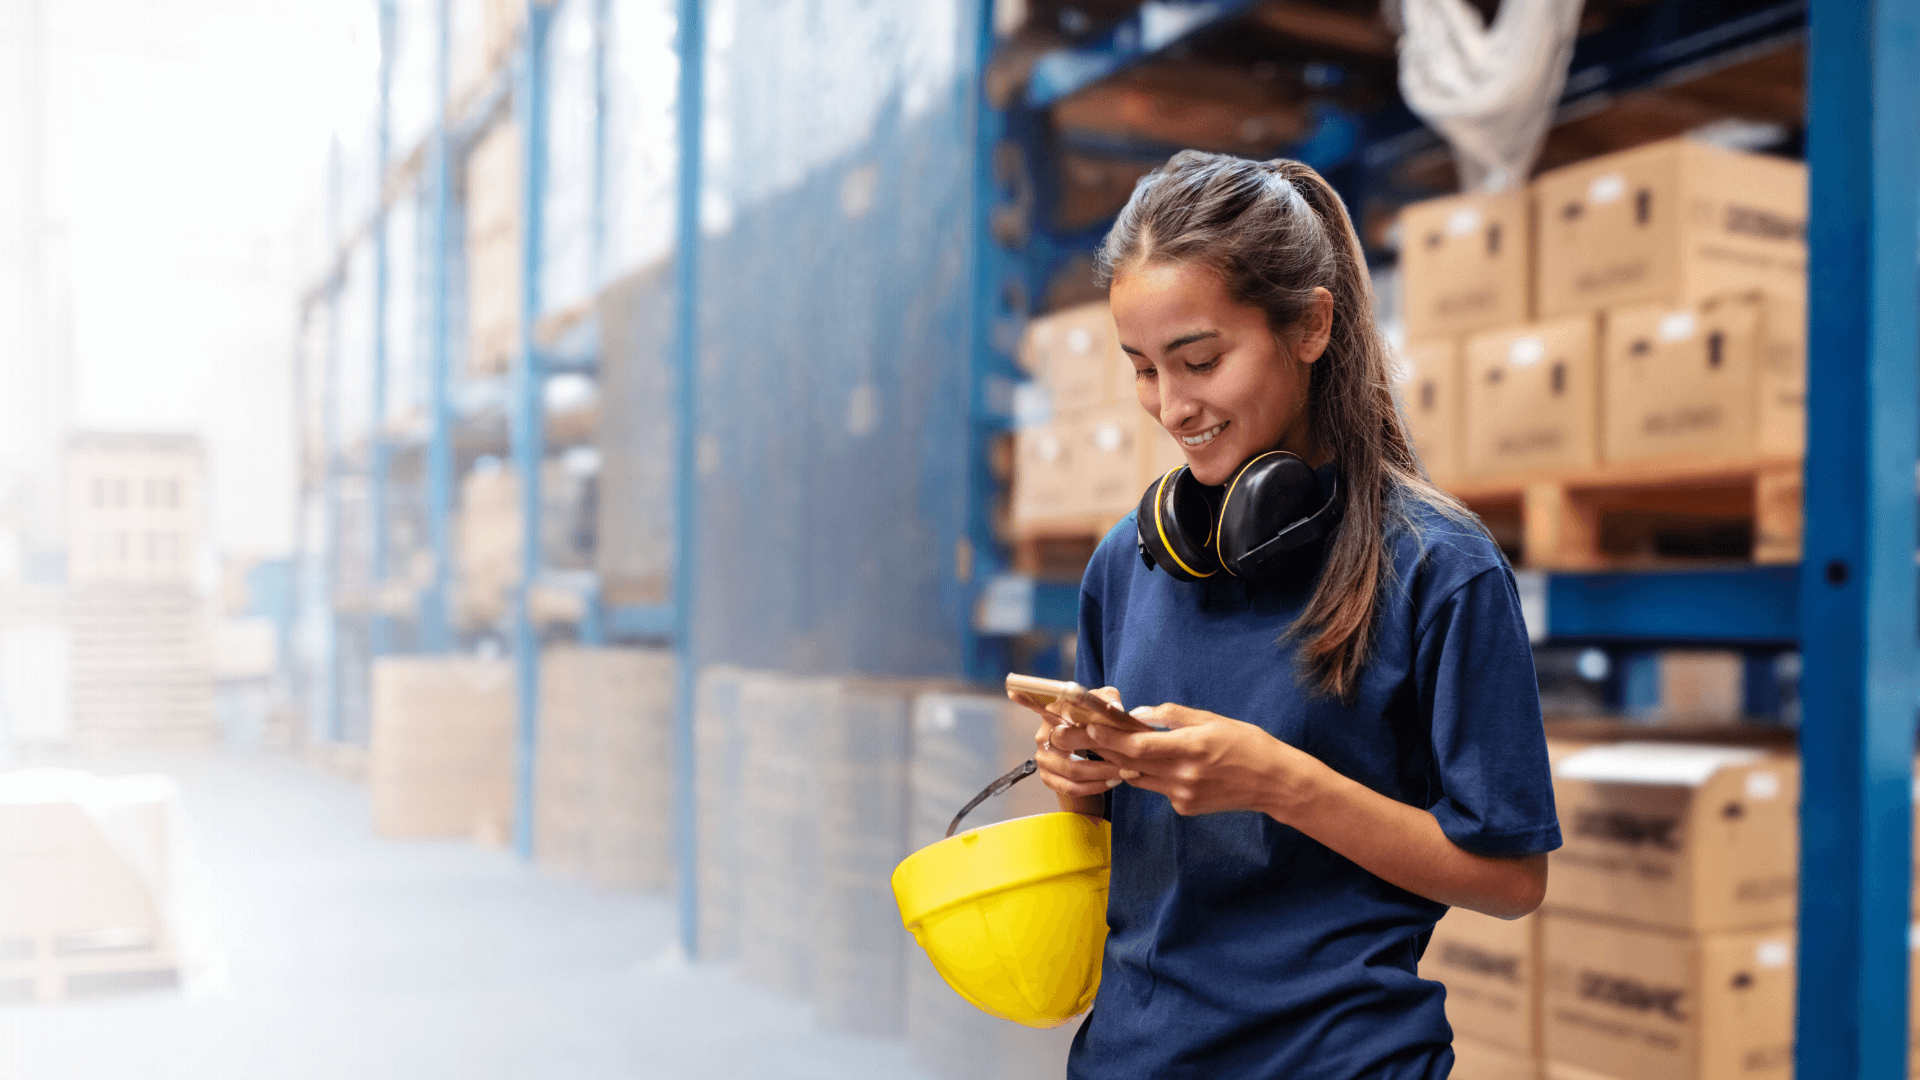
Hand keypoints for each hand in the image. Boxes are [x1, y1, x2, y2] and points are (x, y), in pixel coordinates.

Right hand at [1009, 686, 1125, 812]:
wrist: (1094, 764)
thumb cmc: (1098, 729)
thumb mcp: (1104, 709)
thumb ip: (1108, 699)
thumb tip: (1114, 707)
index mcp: (1052, 714)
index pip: (1036, 704)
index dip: (1025, 698)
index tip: (1013, 690)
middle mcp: (1042, 736)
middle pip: (1066, 743)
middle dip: (1099, 750)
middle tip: (1124, 755)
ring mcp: (1043, 759)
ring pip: (1072, 770)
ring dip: (1102, 773)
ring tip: (1124, 772)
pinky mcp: (1048, 779)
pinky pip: (1071, 787)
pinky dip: (1095, 786)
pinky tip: (1112, 781)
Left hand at [1052, 701, 1327, 819]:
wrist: (1274, 783)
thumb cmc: (1247, 744)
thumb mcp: (1212, 719)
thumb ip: (1173, 717)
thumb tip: (1139, 714)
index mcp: (1190, 749)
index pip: (1138, 746)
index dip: (1108, 738)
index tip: (1088, 726)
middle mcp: (1182, 776)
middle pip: (1130, 763)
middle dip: (1102, 749)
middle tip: (1078, 736)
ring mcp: (1182, 796)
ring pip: (1139, 777)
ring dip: (1124, 762)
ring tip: (1108, 746)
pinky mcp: (1185, 808)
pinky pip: (1157, 788)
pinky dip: (1152, 774)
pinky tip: (1161, 764)